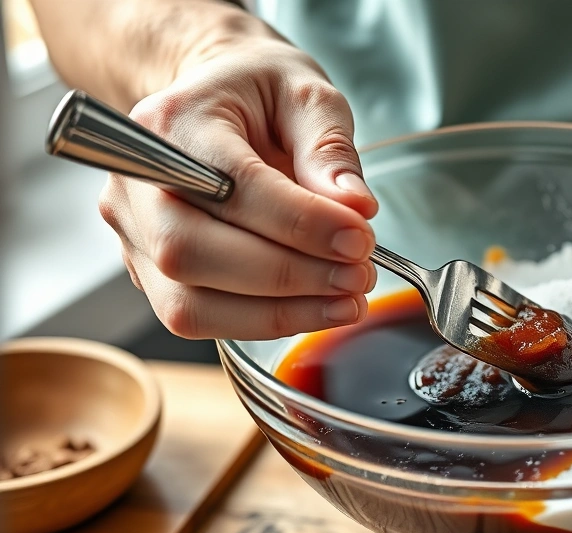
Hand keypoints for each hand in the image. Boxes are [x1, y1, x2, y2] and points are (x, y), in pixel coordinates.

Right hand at [100, 35, 378, 339]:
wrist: (218, 100)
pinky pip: (198, 317)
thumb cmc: (260, 94)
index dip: (301, 224)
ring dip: (279, 314)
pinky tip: (316, 308)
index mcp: (172, 124)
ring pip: (189, 303)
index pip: (231, 188)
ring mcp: (134, 233)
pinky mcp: (149, 272)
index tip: (360, 239)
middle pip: (193, 253)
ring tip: (346, 301)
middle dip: (289, 277)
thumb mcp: (308, 96)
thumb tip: (355, 208)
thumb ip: (329, 148)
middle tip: (359, 276)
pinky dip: (263, 322)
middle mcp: (136, 182)